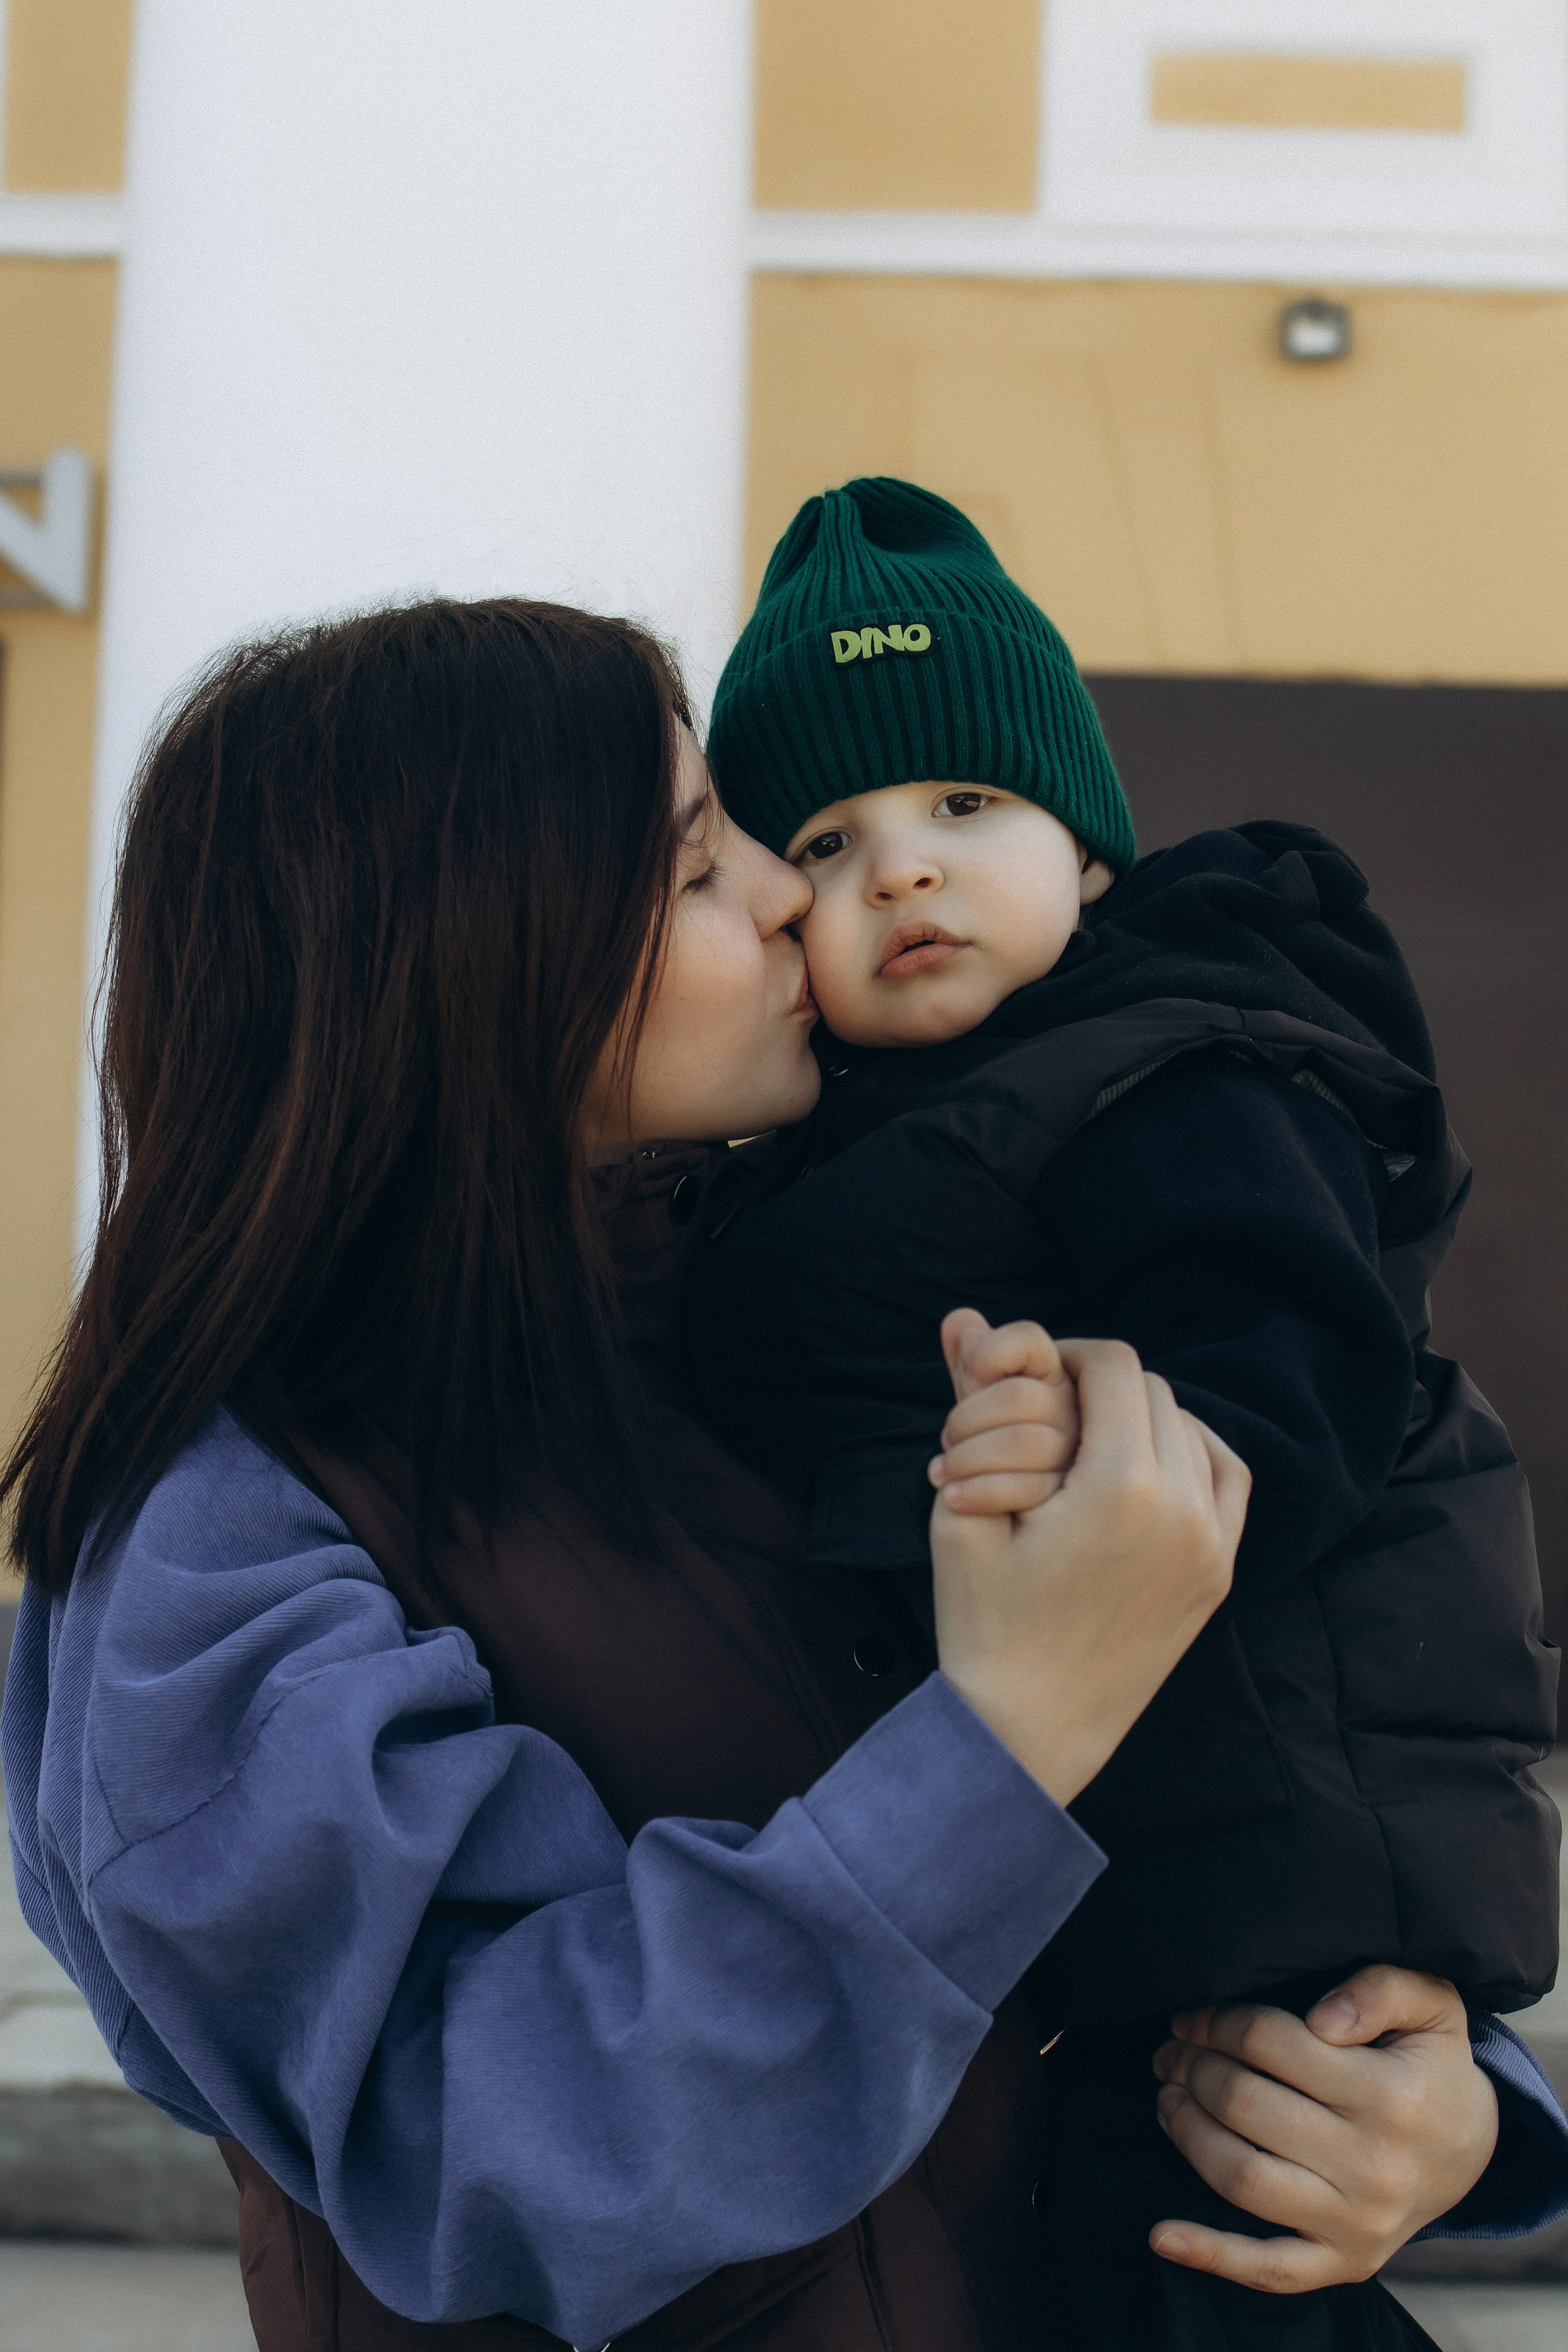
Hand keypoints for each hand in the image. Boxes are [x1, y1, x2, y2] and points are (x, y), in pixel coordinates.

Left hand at [928, 1310, 1079, 1513]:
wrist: (996, 1566)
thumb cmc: (984, 1491)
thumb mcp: (975, 1429)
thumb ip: (972, 1376)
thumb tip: (958, 1317)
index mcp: (1062, 1392)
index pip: (1032, 1342)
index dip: (995, 1350)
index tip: (968, 1377)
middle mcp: (1084, 1426)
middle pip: (1022, 1394)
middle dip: (970, 1414)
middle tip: (946, 1442)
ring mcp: (1089, 1472)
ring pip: (1027, 1438)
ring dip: (969, 1455)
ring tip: (945, 1473)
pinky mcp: (1084, 1518)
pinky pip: (1030, 1488)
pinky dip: (982, 1491)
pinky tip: (955, 1501)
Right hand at [930, 1311, 1248, 1806]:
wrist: (1028, 1730)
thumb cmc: (983, 1621)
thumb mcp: (962, 1506)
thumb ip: (973, 1402)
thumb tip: (961, 1314)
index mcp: (1122, 1486)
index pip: (1115, 1366)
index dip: (1069, 1354)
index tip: (1034, 1375)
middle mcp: (1185, 1510)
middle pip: (1157, 1393)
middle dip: (1103, 1389)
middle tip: (1052, 1410)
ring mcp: (1212, 1546)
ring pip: (1195, 1431)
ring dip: (1145, 1420)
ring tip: (1090, 1442)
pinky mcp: (1219, 1575)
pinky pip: (1228, 1481)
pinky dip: (1193, 1456)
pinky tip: (1144, 1467)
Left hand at [1149, 1966, 1499, 2290]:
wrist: (1471, 2150)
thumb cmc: (1432, 2065)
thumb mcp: (1432, 2004)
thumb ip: (1382, 1989)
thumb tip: (1322, 2018)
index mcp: (1391, 2096)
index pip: (1272, 2043)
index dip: (1219, 2021)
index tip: (1193, 2015)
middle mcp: (1374, 2166)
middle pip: (1245, 2104)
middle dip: (1194, 2068)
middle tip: (1172, 2051)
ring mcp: (1358, 2224)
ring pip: (1241, 2176)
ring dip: (1187, 2131)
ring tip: (1168, 2098)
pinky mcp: (1344, 2263)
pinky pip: (1269, 2268)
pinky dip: (1211, 2254)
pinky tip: (1161, 2235)